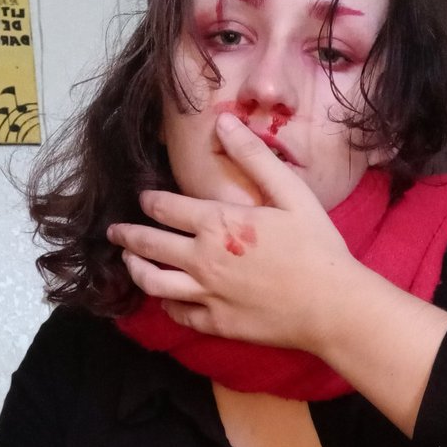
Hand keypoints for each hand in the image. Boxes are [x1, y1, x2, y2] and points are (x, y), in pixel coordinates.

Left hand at [107, 114, 356, 353]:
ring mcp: (206, 295)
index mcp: (217, 224)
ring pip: (154, 282)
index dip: (149, 201)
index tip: (143, 199)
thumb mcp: (291, 194)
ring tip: (129, 261)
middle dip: (128, 235)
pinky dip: (166, 304)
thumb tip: (223, 122)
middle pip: (149, 245)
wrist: (331, 306)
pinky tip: (165, 298)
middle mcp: (202, 260)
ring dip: (135, 269)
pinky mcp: (217, 323)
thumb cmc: (317, 248)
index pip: (165, 208)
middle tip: (115, 231)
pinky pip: (179, 314)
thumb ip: (254, 157)